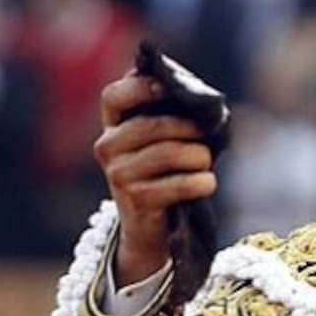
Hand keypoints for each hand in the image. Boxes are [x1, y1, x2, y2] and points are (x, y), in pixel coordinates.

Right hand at [93, 74, 216, 285]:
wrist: (149, 227)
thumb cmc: (164, 172)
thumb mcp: (162, 140)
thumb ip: (174, 115)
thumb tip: (206, 101)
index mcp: (113, 125)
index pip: (114, 97)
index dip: (139, 88)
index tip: (166, 89)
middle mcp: (108, 147)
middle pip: (152, 125)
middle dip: (189, 127)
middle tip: (207, 133)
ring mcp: (119, 175)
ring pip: (169, 153)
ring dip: (200, 156)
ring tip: (205, 162)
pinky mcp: (137, 200)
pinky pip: (179, 184)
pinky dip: (202, 181)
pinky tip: (207, 182)